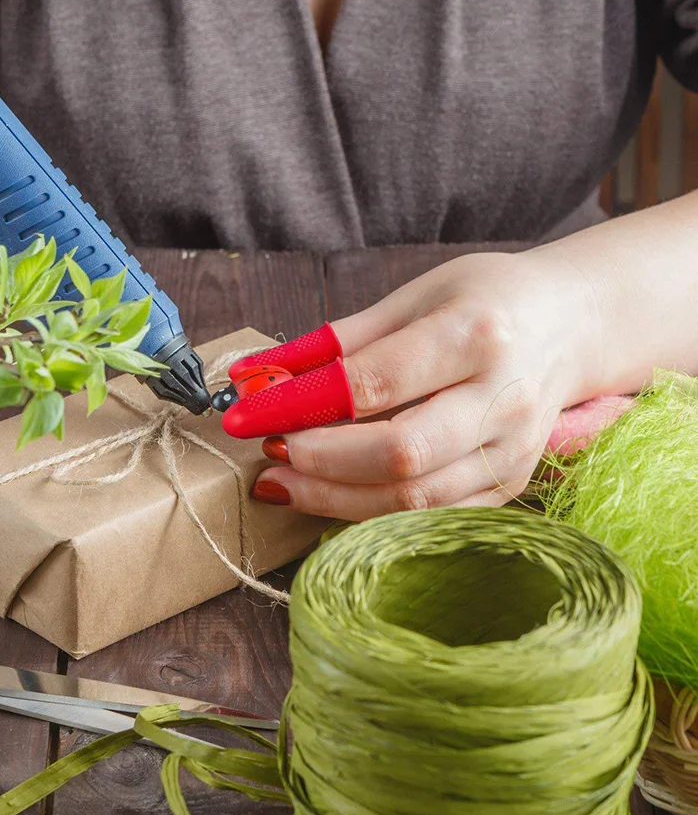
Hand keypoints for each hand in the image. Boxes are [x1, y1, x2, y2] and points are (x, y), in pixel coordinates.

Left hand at [250, 251, 601, 519]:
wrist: (570, 325)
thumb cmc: (483, 301)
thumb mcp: (411, 298)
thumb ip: (333, 343)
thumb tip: (254, 377)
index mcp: (476, 335)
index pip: (372, 383)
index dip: (298, 405)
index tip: (243, 415)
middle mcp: (502, 399)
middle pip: (398, 455)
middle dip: (317, 461)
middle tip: (267, 451)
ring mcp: (512, 452)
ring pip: (412, 499)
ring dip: (332, 498)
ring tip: (282, 480)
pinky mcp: (510, 485)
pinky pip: (430, 516)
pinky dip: (370, 512)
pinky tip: (329, 495)